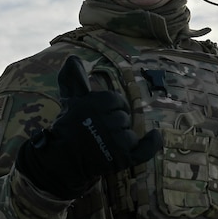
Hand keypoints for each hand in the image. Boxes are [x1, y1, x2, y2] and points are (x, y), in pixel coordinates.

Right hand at [17, 56, 162, 198]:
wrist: (62, 159)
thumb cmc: (68, 128)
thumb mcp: (71, 99)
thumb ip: (74, 78)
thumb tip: (73, 59)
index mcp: (98, 102)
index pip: (118, 101)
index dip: (112, 108)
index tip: (101, 116)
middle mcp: (109, 119)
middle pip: (124, 117)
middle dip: (115, 123)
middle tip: (99, 132)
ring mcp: (117, 139)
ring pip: (131, 133)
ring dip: (122, 138)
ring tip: (105, 143)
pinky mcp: (122, 157)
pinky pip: (144, 150)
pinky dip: (152, 144)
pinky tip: (155, 136)